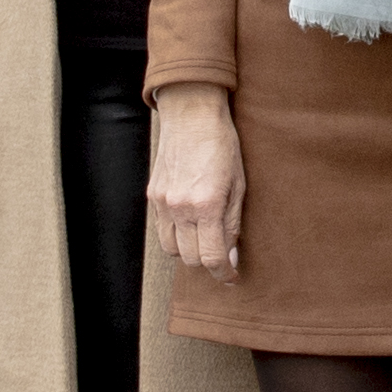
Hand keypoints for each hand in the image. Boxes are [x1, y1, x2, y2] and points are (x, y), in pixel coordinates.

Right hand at [148, 84, 245, 278]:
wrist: (191, 114)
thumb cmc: (221, 145)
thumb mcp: (238, 185)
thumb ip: (233, 223)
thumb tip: (231, 254)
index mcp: (206, 205)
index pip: (211, 257)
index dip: (224, 274)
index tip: (232, 277)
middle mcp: (180, 207)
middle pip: (190, 259)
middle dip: (208, 263)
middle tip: (222, 255)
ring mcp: (162, 202)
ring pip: (171, 249)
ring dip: (188, 252)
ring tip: (203, 240)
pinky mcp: (152, 195)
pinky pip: (161, 230)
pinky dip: (175, 235)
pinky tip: (188, 224)